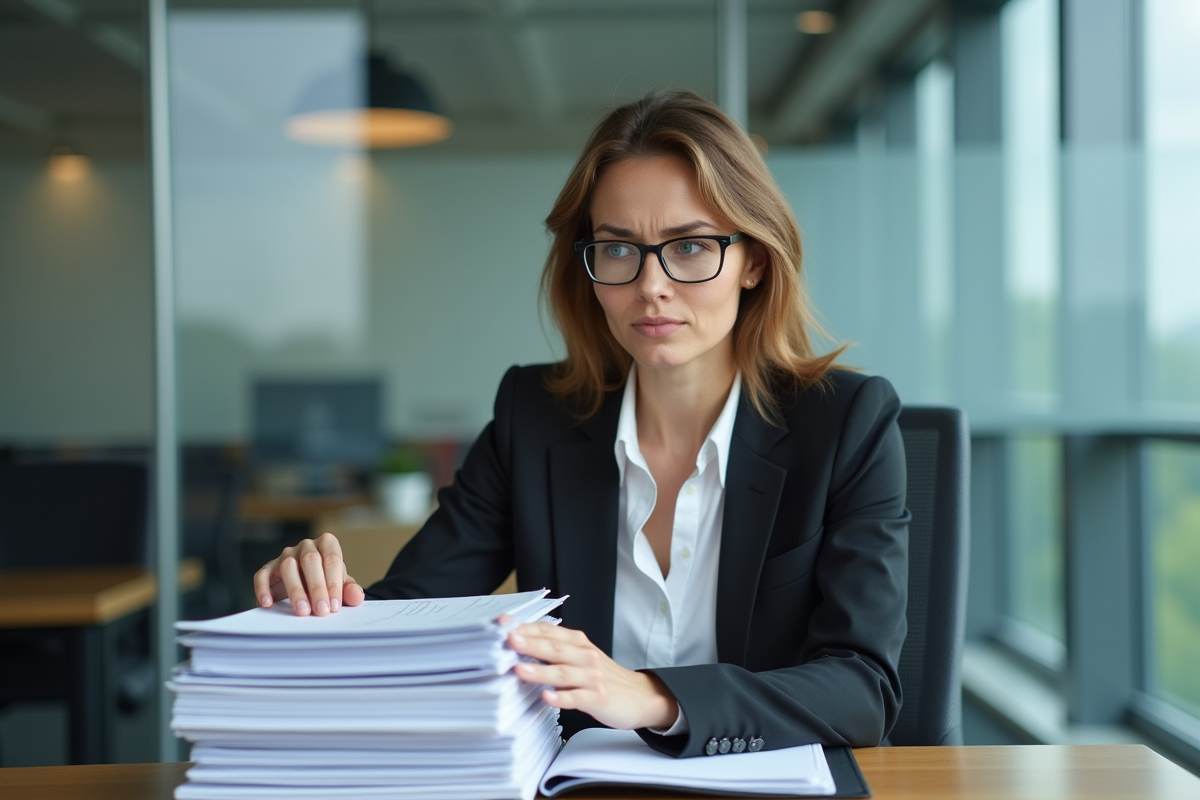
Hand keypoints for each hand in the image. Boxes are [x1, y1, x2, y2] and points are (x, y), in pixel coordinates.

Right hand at [253, 532, 365, 615]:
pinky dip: (263, 589)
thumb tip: (357, 597)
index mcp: (327, 544)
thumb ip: (349, 590)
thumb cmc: (327, 580)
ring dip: (296, 591)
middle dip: (317, 588)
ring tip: (303, 611)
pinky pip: (262, 575)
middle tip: (321, 611)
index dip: (333, 583)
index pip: (332, 559)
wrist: (308, 584)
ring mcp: (286, 555)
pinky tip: (269, 604)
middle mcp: (306, 546)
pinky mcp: (268, 568)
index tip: (334, 606)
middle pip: (311, 561)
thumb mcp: (341, 585)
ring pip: (288, 567)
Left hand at [507, 622, 678, 730]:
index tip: (504, 624)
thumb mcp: (582, 656)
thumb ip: (556, 650)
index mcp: (578, 643)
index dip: (526, 627)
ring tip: (519, 669)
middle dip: (530, 643)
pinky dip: (561, 698)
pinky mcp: (598, 698)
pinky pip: (577, 698)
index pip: (549, 630)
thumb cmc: (603, 676)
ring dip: (540, 670)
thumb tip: (520, 644)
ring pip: (562, 673)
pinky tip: (547, 697)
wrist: (640, 695)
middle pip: (555, 648)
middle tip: (509, 639)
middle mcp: (585, 657)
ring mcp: (592, 678)